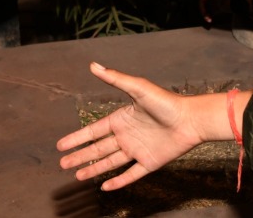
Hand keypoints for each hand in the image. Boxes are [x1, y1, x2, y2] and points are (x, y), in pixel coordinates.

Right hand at [57, 62, 213, 190]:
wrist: (190, 120)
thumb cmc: (166, 102)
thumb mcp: (138, 88)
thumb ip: (115, 78)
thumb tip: (93, 64)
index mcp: (122, 119)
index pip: (94, 131)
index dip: (77, 138)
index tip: (61, 145)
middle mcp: (127, 135)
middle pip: (98, 149)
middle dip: (80, 156)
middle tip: (62, 163)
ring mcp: (137, 150)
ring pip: (110, 163)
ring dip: (93, 169)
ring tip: (77, 176)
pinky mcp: (149, 162)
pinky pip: (130, 174)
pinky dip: (118, 181)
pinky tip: (105, 187)